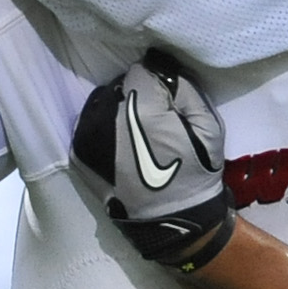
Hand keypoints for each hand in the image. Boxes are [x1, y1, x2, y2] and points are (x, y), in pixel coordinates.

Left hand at [70, 49, 237, 269]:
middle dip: (138, 95)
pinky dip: (103, 125)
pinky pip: (89, 123)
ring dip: (119, 107)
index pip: (142, 71)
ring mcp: (88, 137)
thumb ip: (185, 89)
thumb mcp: (209, 126)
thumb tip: (161, 69)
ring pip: (102, 101)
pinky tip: (120, 143)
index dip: (159, 82)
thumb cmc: (195, 173)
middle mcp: (107, 118)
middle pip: (120, 85)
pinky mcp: (78, 153)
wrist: (171, 219)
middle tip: (155, 117)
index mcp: (142, 109)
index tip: (168, 99)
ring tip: (136, 130)